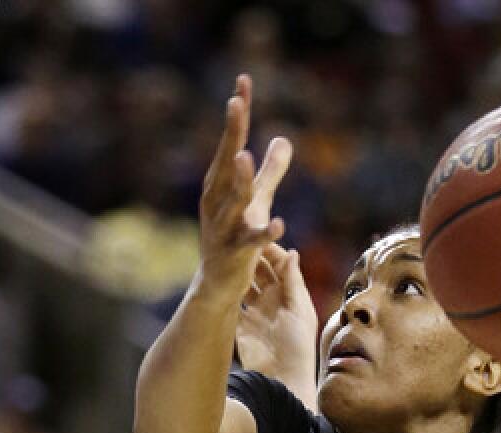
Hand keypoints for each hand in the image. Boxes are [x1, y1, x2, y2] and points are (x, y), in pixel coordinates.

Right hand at [197, 74, 291, 299]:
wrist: (216, 284)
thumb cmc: (235, 237)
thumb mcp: (256, 201)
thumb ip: (271, 172)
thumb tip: (284, 138)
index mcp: (221, 184)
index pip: (231, 141)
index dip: (238, 114)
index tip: (243, 81)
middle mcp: (216, 200)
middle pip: (226, 161)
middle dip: (232, 132)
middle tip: (235, 102)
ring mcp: (223, 226)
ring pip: (232, 199)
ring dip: (238, 178)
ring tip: (244, 155)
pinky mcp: (235, 253)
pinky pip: (251, 241)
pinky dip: (264, 232)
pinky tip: (280, 223)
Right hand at [237, 242, 318, 410]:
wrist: (282, 378)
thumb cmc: (297, 345)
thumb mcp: (298, 310)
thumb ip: (293, 281)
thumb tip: (292, 251)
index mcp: (290, 294)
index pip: (278, 264)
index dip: (267, 250)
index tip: (254, 237)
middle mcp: (272, 300)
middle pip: (258, 272)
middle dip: (248, 258)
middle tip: (234, 242)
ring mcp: (255, 313)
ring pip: (243, 286)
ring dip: (235, 274)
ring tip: (222, 258)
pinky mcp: (240, 327)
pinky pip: (231, 306)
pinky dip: (224, 295)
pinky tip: (216, 282)